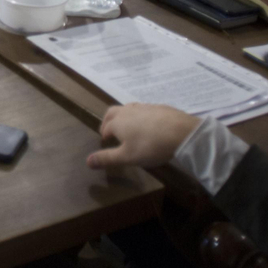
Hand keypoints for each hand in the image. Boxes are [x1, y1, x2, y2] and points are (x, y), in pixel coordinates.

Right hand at [86, 104, 201, 171]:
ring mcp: (144, 107)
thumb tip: (87, 161)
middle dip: (108, 121)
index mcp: (117, 122)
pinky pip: (144, 110)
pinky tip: (149, 125)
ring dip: (124, 117)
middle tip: (110, 130)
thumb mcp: (127, 157)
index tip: (106, 142)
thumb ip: (107, 158)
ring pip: (128, 109)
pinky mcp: (159, 107)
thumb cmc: (150, 146)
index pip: (105, 128)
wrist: (181, 132)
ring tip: (129, 127)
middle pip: (112, 112)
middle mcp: (128, 111)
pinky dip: (140, 116)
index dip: (104, 135)